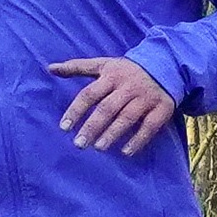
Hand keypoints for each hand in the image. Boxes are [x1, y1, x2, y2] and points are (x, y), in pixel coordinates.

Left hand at [49, 54, 178, 155]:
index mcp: (111, 76)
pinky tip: (126, 152)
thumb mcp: (103, 64)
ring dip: (112, 133)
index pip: (90, 94)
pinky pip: (150, 126)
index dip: (76, 110)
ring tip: (98, 148)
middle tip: (79, 144)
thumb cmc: (126, 69)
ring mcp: (146, 98)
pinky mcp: (162, 108)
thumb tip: (51, 68)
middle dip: (92, 126)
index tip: (64, 127)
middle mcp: (128, 86)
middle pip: (107, 108)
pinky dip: (138, 140)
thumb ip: (77, 67)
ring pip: (127, 117)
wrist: (165, 64)